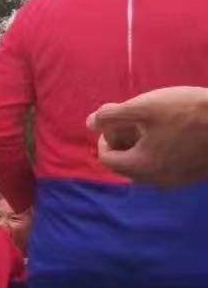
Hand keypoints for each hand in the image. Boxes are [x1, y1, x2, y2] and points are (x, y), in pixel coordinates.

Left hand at [89, 88, 207, 186]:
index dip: (105, 137)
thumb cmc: (190, 111)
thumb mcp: (144, 106)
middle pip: (127, 165)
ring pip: (148, 167)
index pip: (108, 158)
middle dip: (124, 142)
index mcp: (141, 166)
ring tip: (153, 124)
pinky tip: (174, 131)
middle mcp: (158, 180)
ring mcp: (179, 181)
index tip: (115, 121)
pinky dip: (162, 152)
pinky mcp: (196, 175)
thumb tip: (90, 122)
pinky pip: (169, 167)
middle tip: (133, 120)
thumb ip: (112, 115)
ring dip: (143, 147)